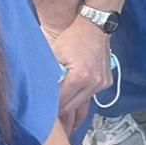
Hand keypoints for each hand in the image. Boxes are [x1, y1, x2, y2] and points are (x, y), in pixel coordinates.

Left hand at [47, 16, 113, 134]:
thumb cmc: (73, 36)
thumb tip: (39, 92)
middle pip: (72, 107)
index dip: (49, 107)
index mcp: (80, 76)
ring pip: (82, 104)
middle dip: (59, 112)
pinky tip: (73, 104)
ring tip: (61, 117)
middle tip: (48, 119)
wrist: (95, 25)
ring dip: (71, 107)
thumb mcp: (54, 53)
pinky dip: (81, 98)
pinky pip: (91, 96)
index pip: (61, 101)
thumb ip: (48, 74)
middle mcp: (94, 82)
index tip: (40, 113)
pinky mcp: (106, 81)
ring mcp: (102, 83)